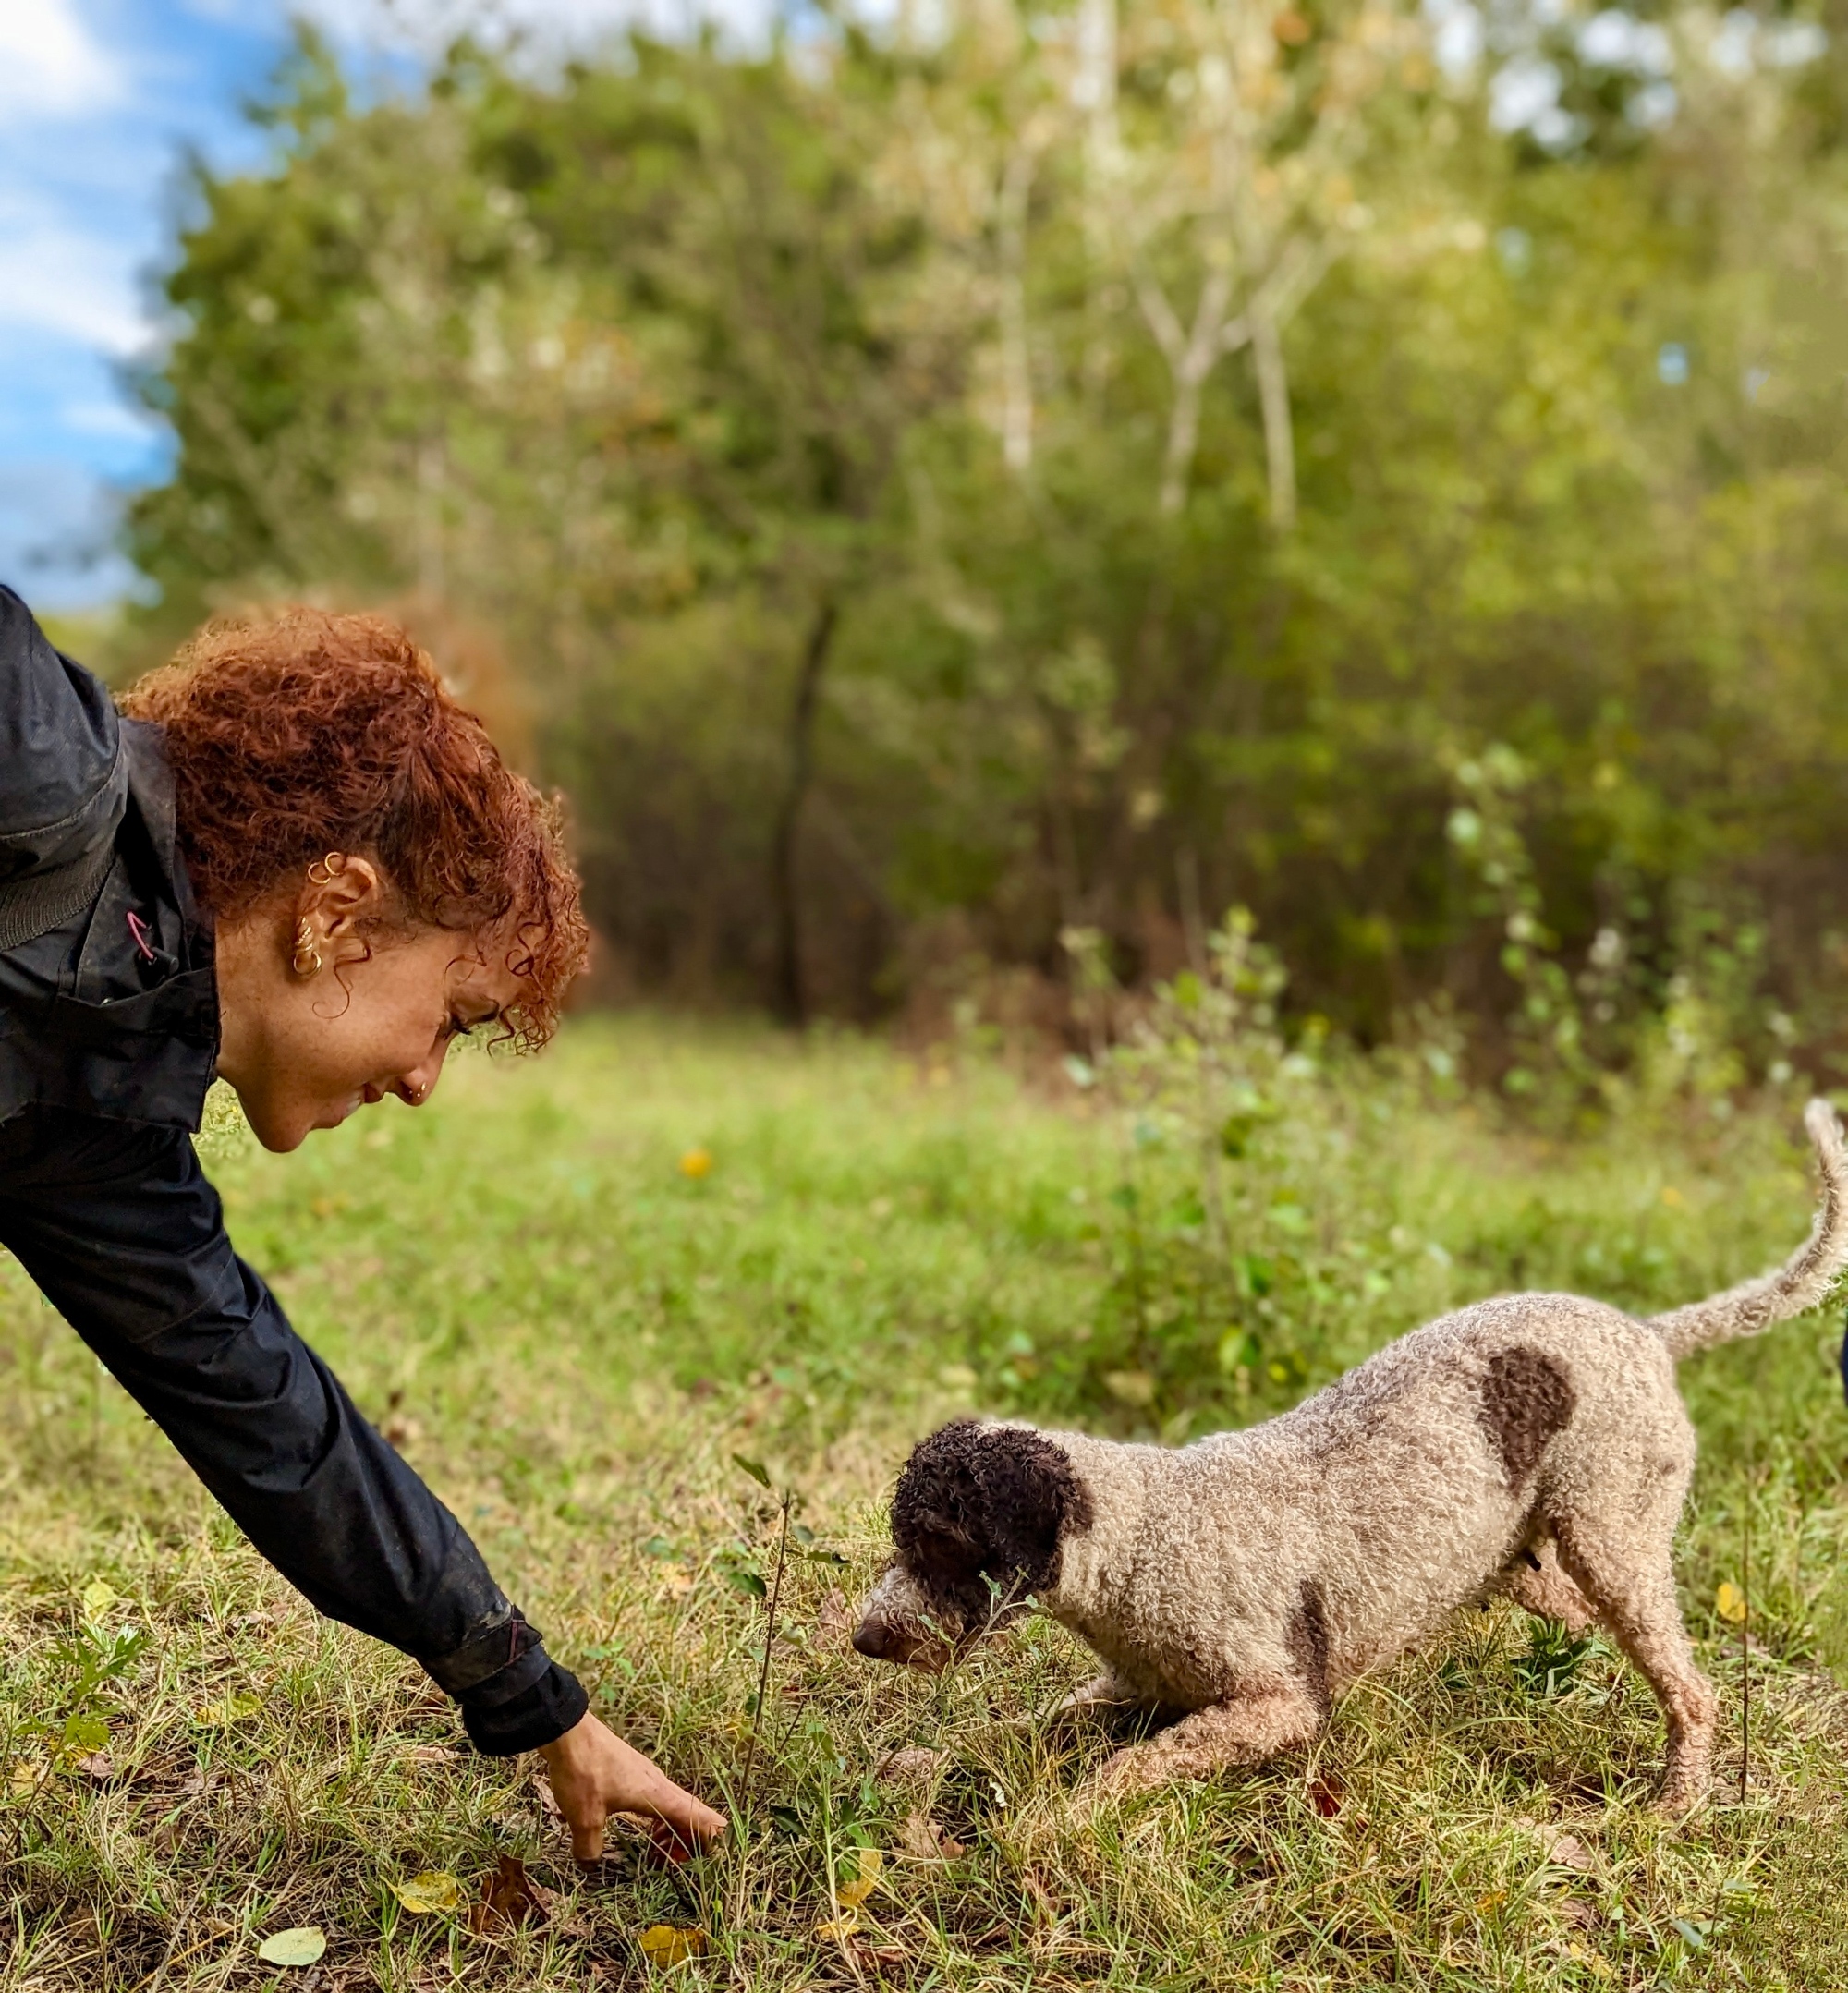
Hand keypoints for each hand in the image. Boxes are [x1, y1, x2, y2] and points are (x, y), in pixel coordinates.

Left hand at [538, 1712, 726, 1863]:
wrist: (569, 1731)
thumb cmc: (583, 1773)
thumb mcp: (584, 1819)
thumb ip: (590, 1848)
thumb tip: (591, 1865)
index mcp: (658, 1796)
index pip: (701, 1818)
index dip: (710, 1843)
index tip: (699, 1865)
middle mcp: (660, 1785)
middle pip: (692, 1816)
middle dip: (687, 1844)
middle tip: (665, 1864)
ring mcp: (649, 1777)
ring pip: (675, 1808)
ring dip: (671, 1832)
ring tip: (652, 1852)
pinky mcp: (635, 1774)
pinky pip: (659, 1801)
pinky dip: (658, 1820)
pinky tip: (638, 1829)